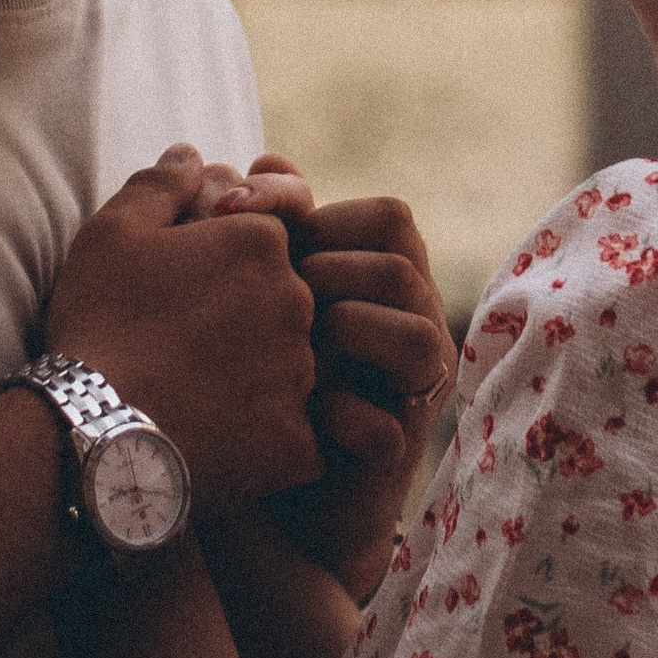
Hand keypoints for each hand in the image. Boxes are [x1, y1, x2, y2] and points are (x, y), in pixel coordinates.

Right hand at [45, 147, 318, 513]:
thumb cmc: (100, 321)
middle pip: (285, 303)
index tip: (184, 294)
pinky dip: (263, 439)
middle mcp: (297, 303)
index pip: (264, 244)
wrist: (93, 428)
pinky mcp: (300, 442)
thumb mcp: (112, 232)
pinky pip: (297, 435)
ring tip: (193, 397)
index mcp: (261, 244)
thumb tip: (194, 155)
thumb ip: (161, 185)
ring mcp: (304, 375)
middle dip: (244, 321)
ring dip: (256, 379)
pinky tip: (215, 440)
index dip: (222, 267)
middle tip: (184, 348)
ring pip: (293, 369)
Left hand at [287, 190, 452, 591]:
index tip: (240, 215)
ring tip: (290, 350)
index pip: (390, 215)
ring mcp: (412, 393)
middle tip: (272, 298)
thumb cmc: (253, 382)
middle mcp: (413, 328)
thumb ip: (262, 232)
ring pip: (417, 335)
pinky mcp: (395, 456)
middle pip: (402, 264)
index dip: (320, 207)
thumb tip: (263, 161)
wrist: (260, 496)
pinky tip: (289, 415)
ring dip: (344, 333)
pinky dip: (333, 416)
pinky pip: (384, 426)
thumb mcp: (252, 297)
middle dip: (328, 272)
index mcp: (383, 282)